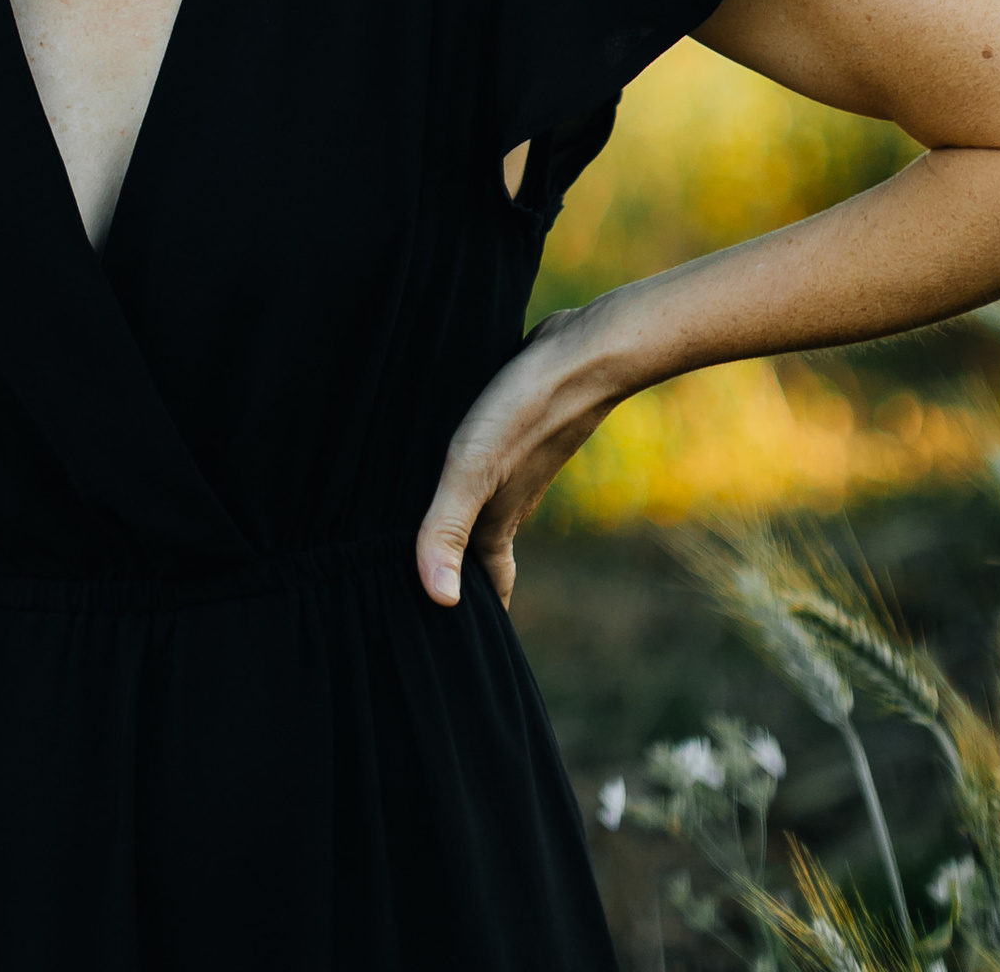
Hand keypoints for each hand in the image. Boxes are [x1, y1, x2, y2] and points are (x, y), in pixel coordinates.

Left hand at [414, 304, 623, 611]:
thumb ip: (447, 529)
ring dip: (456, 524)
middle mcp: (504, 499)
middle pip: (478, 550)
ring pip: (480, 507)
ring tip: (420, 536)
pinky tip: (435, 462)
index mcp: (497, 521)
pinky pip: (481, 466)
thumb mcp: (471, 470)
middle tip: (418, 593)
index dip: (471, 614)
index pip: (487, 585)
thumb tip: (438, 602)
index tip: (453, 646)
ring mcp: (510, 464)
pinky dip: (459, 479)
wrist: (582, 353)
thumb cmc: (523, 413)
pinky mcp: (507, 428)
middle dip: (456, 574)